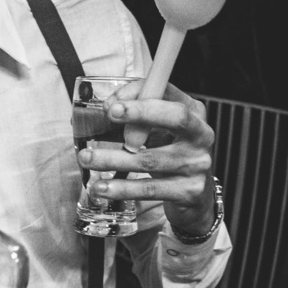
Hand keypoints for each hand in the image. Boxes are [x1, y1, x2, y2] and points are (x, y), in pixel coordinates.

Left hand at [76, 80, 215, 234]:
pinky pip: (149, 188)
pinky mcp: (189, 191)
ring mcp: (198, 164)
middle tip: (109, 114)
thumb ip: (132, 119)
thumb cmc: (167, 154)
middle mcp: (201, 135)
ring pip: (150, 159)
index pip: (168, 92)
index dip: (138, 93)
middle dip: (140, 113)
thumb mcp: (155, 131)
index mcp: (193, 113)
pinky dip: (121, 188)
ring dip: (112, 158)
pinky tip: (101, 187)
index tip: (111, 104)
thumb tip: (95, 114)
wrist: (193, 195)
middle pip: (176, 117)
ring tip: (86, 158)